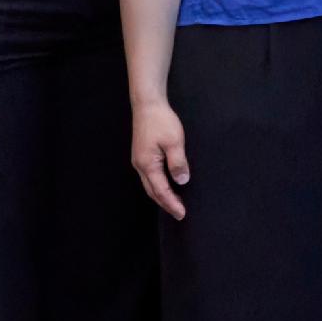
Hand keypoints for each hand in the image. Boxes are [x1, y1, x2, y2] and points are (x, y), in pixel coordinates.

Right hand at [130, 98, 191, 217]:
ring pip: (150, 185)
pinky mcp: (142, 156)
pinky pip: (150, 176)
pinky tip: (167, 186)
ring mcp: (139, 161)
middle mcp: (140, 166)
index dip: (172, 203)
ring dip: (162, 196)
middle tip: (179, 214)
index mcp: (147, 164)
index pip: (161, 190)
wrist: (148, 105)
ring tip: (175, 204)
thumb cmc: (161, 121)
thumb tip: (182, 181)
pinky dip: (158, 186)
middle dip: (166, 204)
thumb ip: (178, 162)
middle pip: (153, 191)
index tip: (182, 214)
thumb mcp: (174, 142)